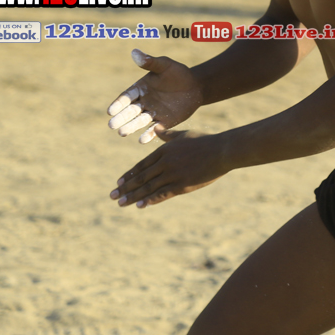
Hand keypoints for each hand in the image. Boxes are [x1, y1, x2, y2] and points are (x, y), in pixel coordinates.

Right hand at [107, 49, 202, 143]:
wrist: (196, 86)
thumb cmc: (178, 73)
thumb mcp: (165, 65)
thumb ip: (150, 62)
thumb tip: (135, 52)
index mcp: (140, 89)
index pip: (126, 97)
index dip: (118, 104)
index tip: (110, 111)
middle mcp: (144, 102)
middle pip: (130, 111)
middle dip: (121, 118)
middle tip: (112, 125)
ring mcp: (153, 113)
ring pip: (139, 121)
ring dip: (131, 127)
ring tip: (123, 133)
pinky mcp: (164, 122)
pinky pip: (155, 129)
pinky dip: (149, 134)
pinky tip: (142, 139)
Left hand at [109, 130, 226, 207]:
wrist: (222, 151)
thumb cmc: (205, 141)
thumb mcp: (184, 135)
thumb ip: (168, 135)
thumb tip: (157, 129)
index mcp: (164, 150)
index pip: (141, 165)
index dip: (129, 175)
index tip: (118, 183)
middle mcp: (165, 163)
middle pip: (141, 177)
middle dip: (125, 188)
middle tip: (112, 196)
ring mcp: (173, 174)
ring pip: (148, 187)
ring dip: (133, 196)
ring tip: (121, 203)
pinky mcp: (182, 185)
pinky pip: (162, 194)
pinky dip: (150, 200)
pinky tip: (140, 206)